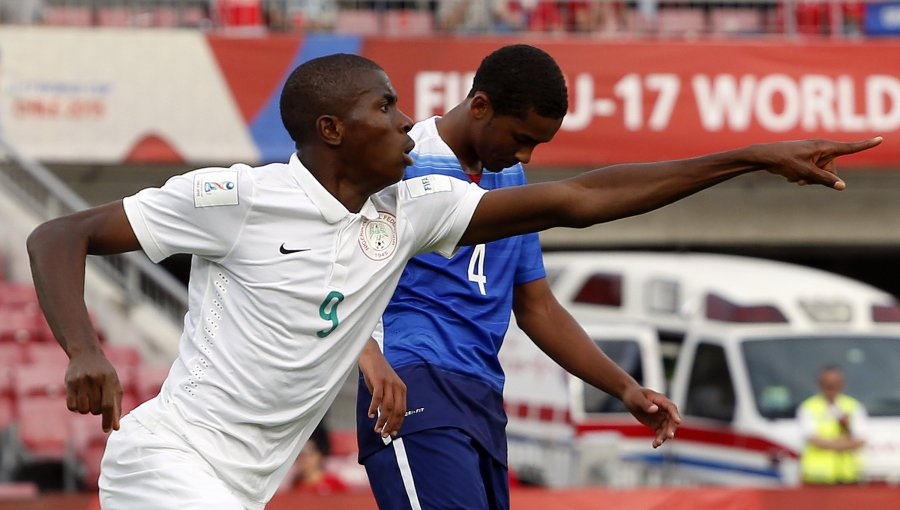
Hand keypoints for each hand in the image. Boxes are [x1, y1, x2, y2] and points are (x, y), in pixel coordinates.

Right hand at [65, 350, 122, 432]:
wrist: (86, 354)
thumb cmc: (104, 374)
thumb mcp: (114, 385)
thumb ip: (116, 406)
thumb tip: (115, 427)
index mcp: (108, 380)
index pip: (108, 405)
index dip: (107, 419)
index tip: (107, 430)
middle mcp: (94, 380)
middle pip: (95, 409)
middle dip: (97, 411)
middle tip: (98, 401)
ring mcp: (80, 381)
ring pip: (82, 409)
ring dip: (86, 409)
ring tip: (89, 399)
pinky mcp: (69, 382)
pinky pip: (71, 406)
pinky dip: (76, 407)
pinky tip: (79, 399)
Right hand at [359, 347, 406, 437]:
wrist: (370, 353)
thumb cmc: (376, 372)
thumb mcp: (383, 387)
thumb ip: (385, 400)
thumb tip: (383, 416)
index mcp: (401, 389)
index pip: (403, 411)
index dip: (398, 424)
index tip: (393, 434)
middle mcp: (398, 387)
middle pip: (397, 411)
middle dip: (391, 425)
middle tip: (384, 434)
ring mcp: (389, 383)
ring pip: (388, 407)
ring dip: (382, 420)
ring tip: (377, 429)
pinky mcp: (379, 380)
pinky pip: (378, 397)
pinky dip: (374, 408)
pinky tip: (370, 415)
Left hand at [621, 386, 681, 448]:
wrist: (630, 398)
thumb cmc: (634, 395)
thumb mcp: (637, 398)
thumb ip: (646, 404)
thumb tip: (655, 409)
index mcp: (661, 400)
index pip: (671, 407)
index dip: (675, 414)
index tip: (678, 422)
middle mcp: (664, 410)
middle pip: (671, 420)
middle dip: (671, 428)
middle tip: (669, 436)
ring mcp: (662, 418)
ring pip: (666, 429)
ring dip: (663, 436)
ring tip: (657, 443)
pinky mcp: (657, 425)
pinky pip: (660, 433)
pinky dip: (658, 439)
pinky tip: (655, 445)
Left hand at [756, 137, 881, 188]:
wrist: (764, 157)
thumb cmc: (784, 161)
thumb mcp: (806, 172)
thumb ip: (825, 179)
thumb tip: (843, 186)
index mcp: (824, 146)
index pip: (850, 148)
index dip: (866, 144)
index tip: (880, 138)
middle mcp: (822, 149)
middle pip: (832, 170)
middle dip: (821, 178)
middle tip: (803, 178)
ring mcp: (814, 154)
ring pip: (822, 174)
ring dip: (810, 179)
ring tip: (795, 176)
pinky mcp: (807, 159)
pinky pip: (813, 173)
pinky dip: (804, 177)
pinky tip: (791, 175)